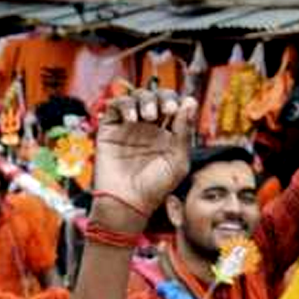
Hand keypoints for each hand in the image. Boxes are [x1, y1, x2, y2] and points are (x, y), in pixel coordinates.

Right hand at [94, 89, 195, 226]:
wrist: (128, 202)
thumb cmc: (155, 187)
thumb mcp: (178, 160)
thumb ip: (183, 131)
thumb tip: (190, 102)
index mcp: (166, 132)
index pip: (172, 104)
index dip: (175, 100)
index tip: (177, 110)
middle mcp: (147, 126)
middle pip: (155, 96)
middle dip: (162, 97)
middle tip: (165, 111)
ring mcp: (127, 127)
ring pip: (135, 97)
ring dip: (144, 100)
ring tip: (148, 116)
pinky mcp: (109, 129)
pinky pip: (114, 106)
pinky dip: (124, 106)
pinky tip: (132, 120)